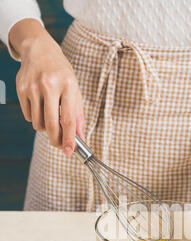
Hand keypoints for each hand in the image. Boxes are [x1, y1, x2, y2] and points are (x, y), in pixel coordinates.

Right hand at [11, 19, 83, 154]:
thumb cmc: (61, 73)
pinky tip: (40, 107)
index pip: (68, 119)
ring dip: (45, 128)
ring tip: (50, 117)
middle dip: (56, 140)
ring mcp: (33, 87)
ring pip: (38, 123)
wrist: (40, 50)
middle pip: (51, 124)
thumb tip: (79, 138)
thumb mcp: (74, 90)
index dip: (69, 138)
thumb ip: (78, 115)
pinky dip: (36, 118)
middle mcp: (49, 85)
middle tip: (59, 145)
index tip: (69, 151)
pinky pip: (29, 116)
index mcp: (67, 85)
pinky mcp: (21, 89)